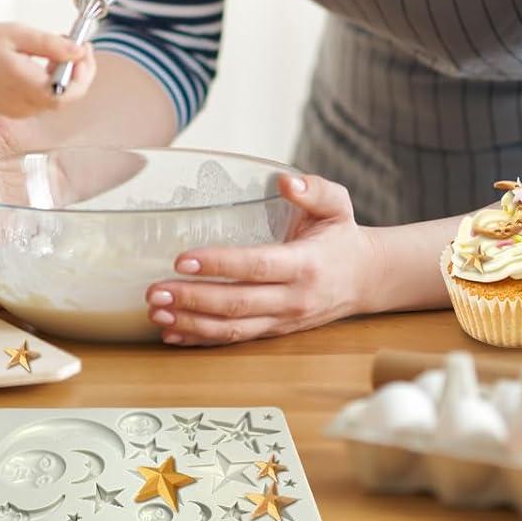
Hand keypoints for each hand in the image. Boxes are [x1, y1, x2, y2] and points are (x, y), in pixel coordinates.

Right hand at [0, 24, 94, 119]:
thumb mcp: (14, 34)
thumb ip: (49, 44)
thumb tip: (79, 51)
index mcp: (25, 84)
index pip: (71, 92)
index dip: (85, 72)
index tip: (84, 47)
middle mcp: (25, 104)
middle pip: (68, 96)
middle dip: (79, 71)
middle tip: (77, 44)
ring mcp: (21, 111)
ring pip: (57, 97)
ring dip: (65, 74)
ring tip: (57, 47)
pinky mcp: (16, 111)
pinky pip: (43, 98)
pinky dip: (51, 81)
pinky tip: (42, 61)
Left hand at [144, 173, 371, 345]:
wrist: (367, 279)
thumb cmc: (342, 236)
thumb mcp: (337, 204)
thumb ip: (312, 189)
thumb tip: (284, 181)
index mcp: (304, 264)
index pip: (256, 266)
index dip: (218, 265)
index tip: (182, 259)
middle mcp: (292, 298)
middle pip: (236, 304)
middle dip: (192, 299)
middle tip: (155, 292)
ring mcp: (283, 320)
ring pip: (232, 329)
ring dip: (191, 324)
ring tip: (157, 313)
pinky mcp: (275, 332)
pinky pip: (236, 339)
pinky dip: (202, 340)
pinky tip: (173, 334)